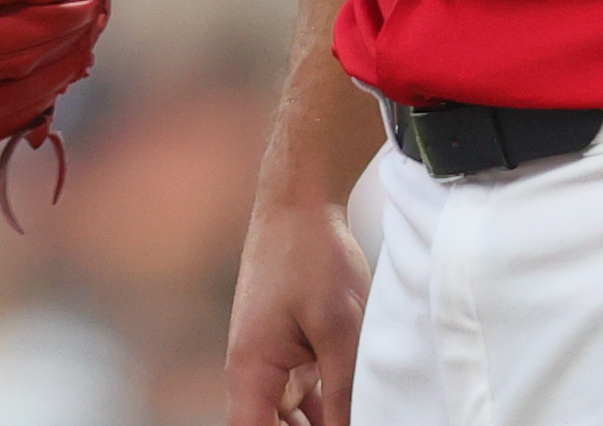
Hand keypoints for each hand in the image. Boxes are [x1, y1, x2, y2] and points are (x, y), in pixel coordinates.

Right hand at [226, 195, 369, 425]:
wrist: (300, 199)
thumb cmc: (311, 255)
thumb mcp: (338, 329)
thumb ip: (342, 392)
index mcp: (251, 370)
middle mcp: (251, 369)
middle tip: (346, 425)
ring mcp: (267, 356)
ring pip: (286, 414)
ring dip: (315, 424)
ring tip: (352, 416)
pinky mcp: (285, 343)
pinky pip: (297, 391)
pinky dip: (320, 405)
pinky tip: (349, 410)